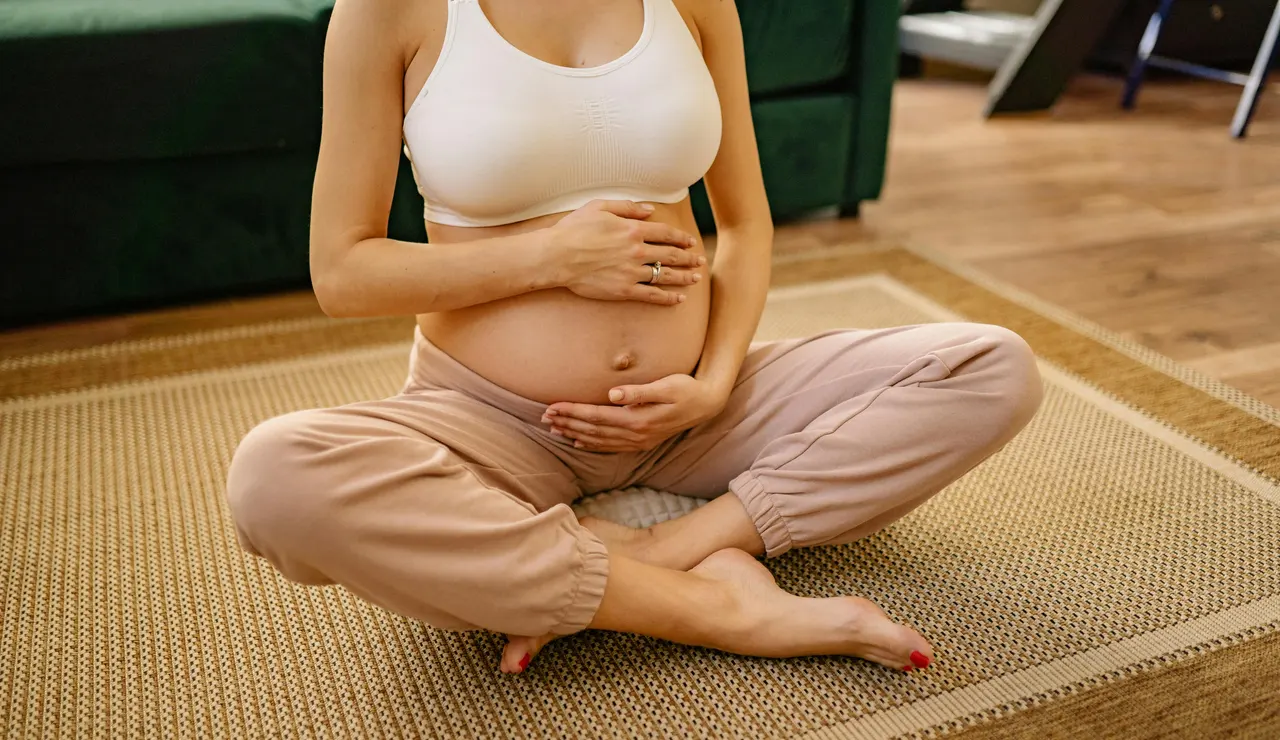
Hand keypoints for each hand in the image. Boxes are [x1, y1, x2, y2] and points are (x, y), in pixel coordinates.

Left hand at [541, 374, 726, 451]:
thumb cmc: (686, 389)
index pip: (596, 416)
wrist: (706, 405)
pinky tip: (577, 441)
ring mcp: (638, 440)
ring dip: (574, 433)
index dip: (572, 412)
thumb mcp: (667, 385)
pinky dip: (591, 444)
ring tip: (553, 428)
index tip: (552, 407)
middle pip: (593, 430)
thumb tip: (613, 394)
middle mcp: (635, 434)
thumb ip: (639, 391)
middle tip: (543, 417)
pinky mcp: (641, 441)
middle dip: (567, 423)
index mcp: (638, 419)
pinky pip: (610, 446)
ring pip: (598, 440)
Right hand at [544, 200, 704, 305]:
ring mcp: (632, 272)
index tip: (690, 242)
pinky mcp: (624, 290)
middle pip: (671, 255)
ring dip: (684, 277)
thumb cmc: (574, 229)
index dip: (681, 238)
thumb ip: (628, 207)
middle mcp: (637, 251)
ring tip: (695, 278)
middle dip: (688, 258)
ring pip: (665, 275)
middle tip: (699, 261)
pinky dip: (667, 297)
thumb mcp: (600, 207)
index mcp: (633, 229)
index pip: (666, 234)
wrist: (557, 256)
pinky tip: (678, 299)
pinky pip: (651, 295)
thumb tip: (650, 210)